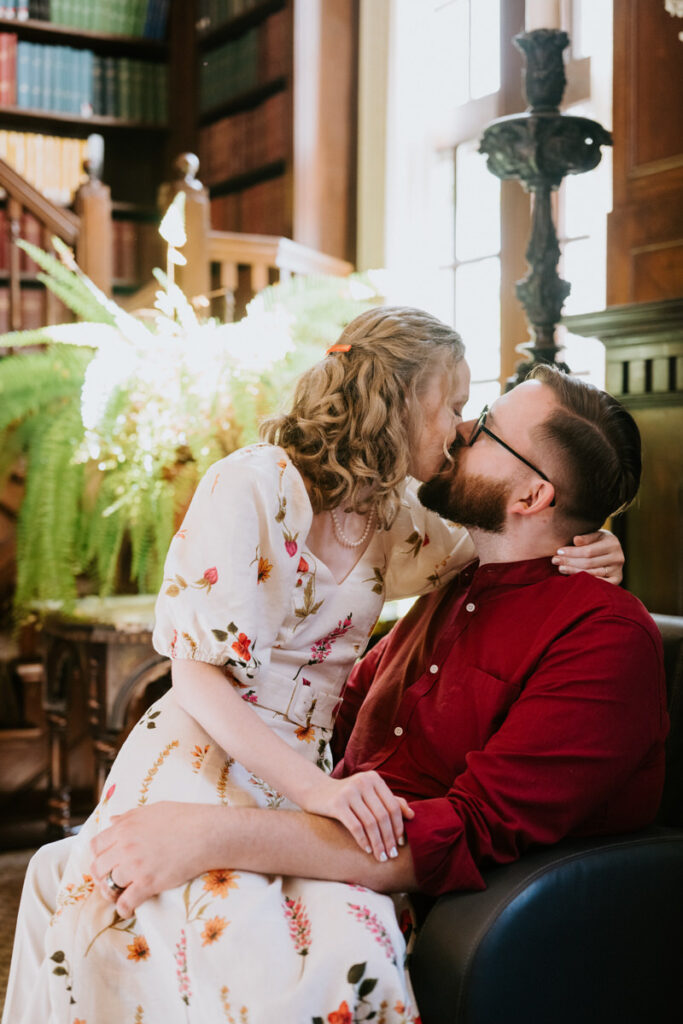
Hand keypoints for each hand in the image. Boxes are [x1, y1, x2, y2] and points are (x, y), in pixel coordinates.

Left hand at [90, 803, 215, 916]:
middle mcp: (125, 847)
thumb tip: (112, 821)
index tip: (106, 861)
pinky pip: (125, 902)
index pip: (95, 845)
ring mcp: (135, 866)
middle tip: (110, 881)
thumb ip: (129, 816)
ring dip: (112, 893)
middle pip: (98, 868)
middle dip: (101, 877)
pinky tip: (128, 909)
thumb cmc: (184, 818)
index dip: (98, 855)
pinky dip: (124, 908)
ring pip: (109, 886)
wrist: (206, 833)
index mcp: (124, 827)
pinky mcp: (148, 883)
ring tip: (120, 895)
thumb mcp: (152, 810)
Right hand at [300, 772, 414, 861]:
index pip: (393, 806)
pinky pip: (355, 826)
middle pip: (383, 816)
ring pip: (370, 823)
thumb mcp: (369, 794)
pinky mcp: (336, 803)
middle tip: (392, 855)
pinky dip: (363, 841)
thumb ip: (389, 801)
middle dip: (389, 838)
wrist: (315, 791)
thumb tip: (412, 815)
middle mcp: (363, 782)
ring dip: (378, 843)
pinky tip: (368, 850)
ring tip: (381, 857)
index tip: (402, 843)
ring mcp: (349, 792)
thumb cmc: (347, 796)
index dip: (399, 826)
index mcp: (374, 778)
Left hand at [552, 528, 623, 583]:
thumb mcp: (594, 535)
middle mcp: (618, 557)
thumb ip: (586, 537)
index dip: (572, 552)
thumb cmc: (598, 541)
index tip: (559, 551)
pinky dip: (585, 580)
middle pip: (589, 563)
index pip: (588, 551)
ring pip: (592, 573)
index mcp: (612, 543)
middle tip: (555, 560)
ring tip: (560, 568)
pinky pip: (598, 583)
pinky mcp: (616, 580)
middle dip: (570, 562)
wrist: (611, 550)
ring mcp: (618, 570)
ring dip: (573, 571)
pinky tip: (572, 577)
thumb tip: (576, 540)